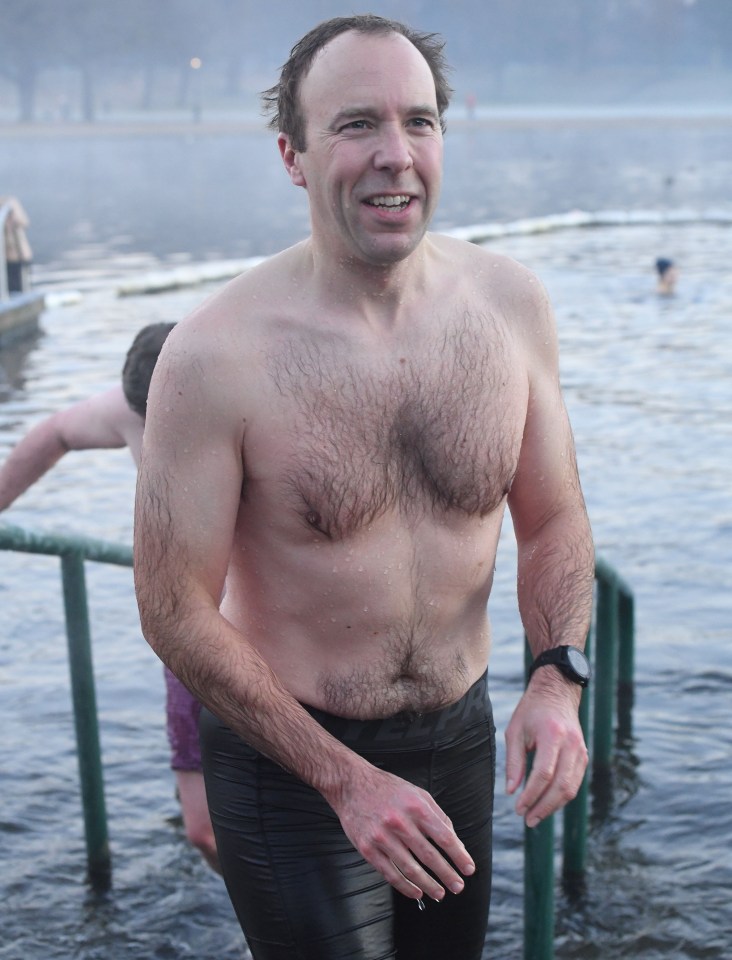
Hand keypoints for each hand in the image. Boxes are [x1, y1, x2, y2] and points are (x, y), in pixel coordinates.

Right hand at [328, 760, 475, 900]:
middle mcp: (400, 821)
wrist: (351, 785)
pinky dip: (405, 886)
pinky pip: (389, 873)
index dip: (459, 856)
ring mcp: (382, 836)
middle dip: (447, 874)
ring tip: (440, 893)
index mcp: (416, 806)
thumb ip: (438, 816)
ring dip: (428, 884)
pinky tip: (416, 892)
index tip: (468, 869)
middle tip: (458, 887)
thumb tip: (456, 843)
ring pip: (410, 869)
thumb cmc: (388, 789)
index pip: (444, 837)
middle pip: (429, 856)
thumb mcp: (417, 794)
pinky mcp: (367, 848)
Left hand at [504, 673, 587, 826]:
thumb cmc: (532, 710)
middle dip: (543, 807)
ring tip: (535, 815)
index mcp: (553, 735)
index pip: (544, 774)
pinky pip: (574, 782)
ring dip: (553, 806)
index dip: (531, 795)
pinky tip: (546, 803)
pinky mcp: (584, 756)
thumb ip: (514, 762)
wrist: (557, 692)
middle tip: (527, 820)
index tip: (518, 808)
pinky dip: (561, 796)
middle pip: (561, 786)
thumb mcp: (515, 730)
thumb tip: (512, 791)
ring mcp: (581, 751)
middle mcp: (571, 744)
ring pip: (571, 788)